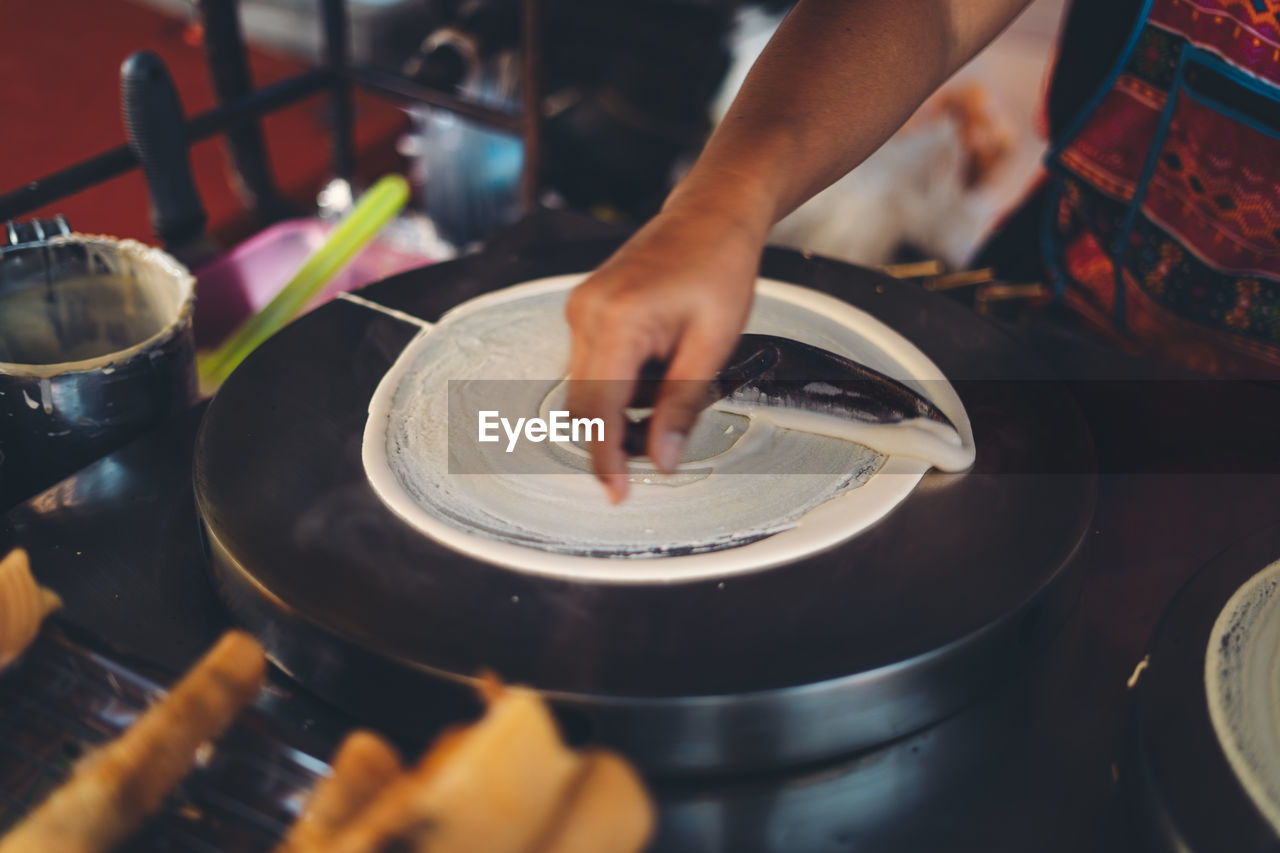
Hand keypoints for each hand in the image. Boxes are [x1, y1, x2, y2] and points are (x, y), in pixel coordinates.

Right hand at [565, 202, 767, 502]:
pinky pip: (591, 365)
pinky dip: (621, 382)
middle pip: (583, 406)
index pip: (600, 411)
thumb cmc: (719, 267)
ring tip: (675, 382)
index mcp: (618, 321)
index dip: (607, 460)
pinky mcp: (585, 309)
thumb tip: (662, 460)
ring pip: (586, 389)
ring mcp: (580, 309)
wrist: (711, 214)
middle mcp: (586, 313)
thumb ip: (682, 405)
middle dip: (616, 437)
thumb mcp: (713, 345)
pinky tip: (660, 363)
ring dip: (622, 407)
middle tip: (661, 446)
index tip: (618, 494)